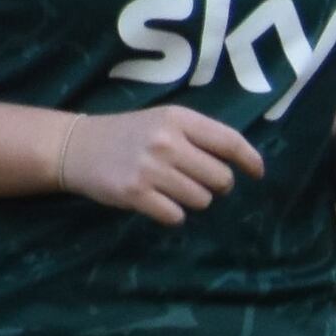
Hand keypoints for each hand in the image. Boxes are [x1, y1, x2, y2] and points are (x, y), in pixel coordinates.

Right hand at [49, 103, 265, 224]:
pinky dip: (172, 214)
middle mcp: (167, 141)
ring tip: (172, 189)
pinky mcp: (135, 193)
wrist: (77, 146)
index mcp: (178, 119)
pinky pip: (175, 216)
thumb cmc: (129, 134)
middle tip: (198, 181)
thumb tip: (240, 163)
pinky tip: (158, 202)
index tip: (257, 173)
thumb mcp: (163, 121)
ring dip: (193, 200)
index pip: (229, 141)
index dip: (250, 160)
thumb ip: (198, 136)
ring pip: (201, 200)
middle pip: (220, 178)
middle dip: (216, 185)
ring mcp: (150, 168)